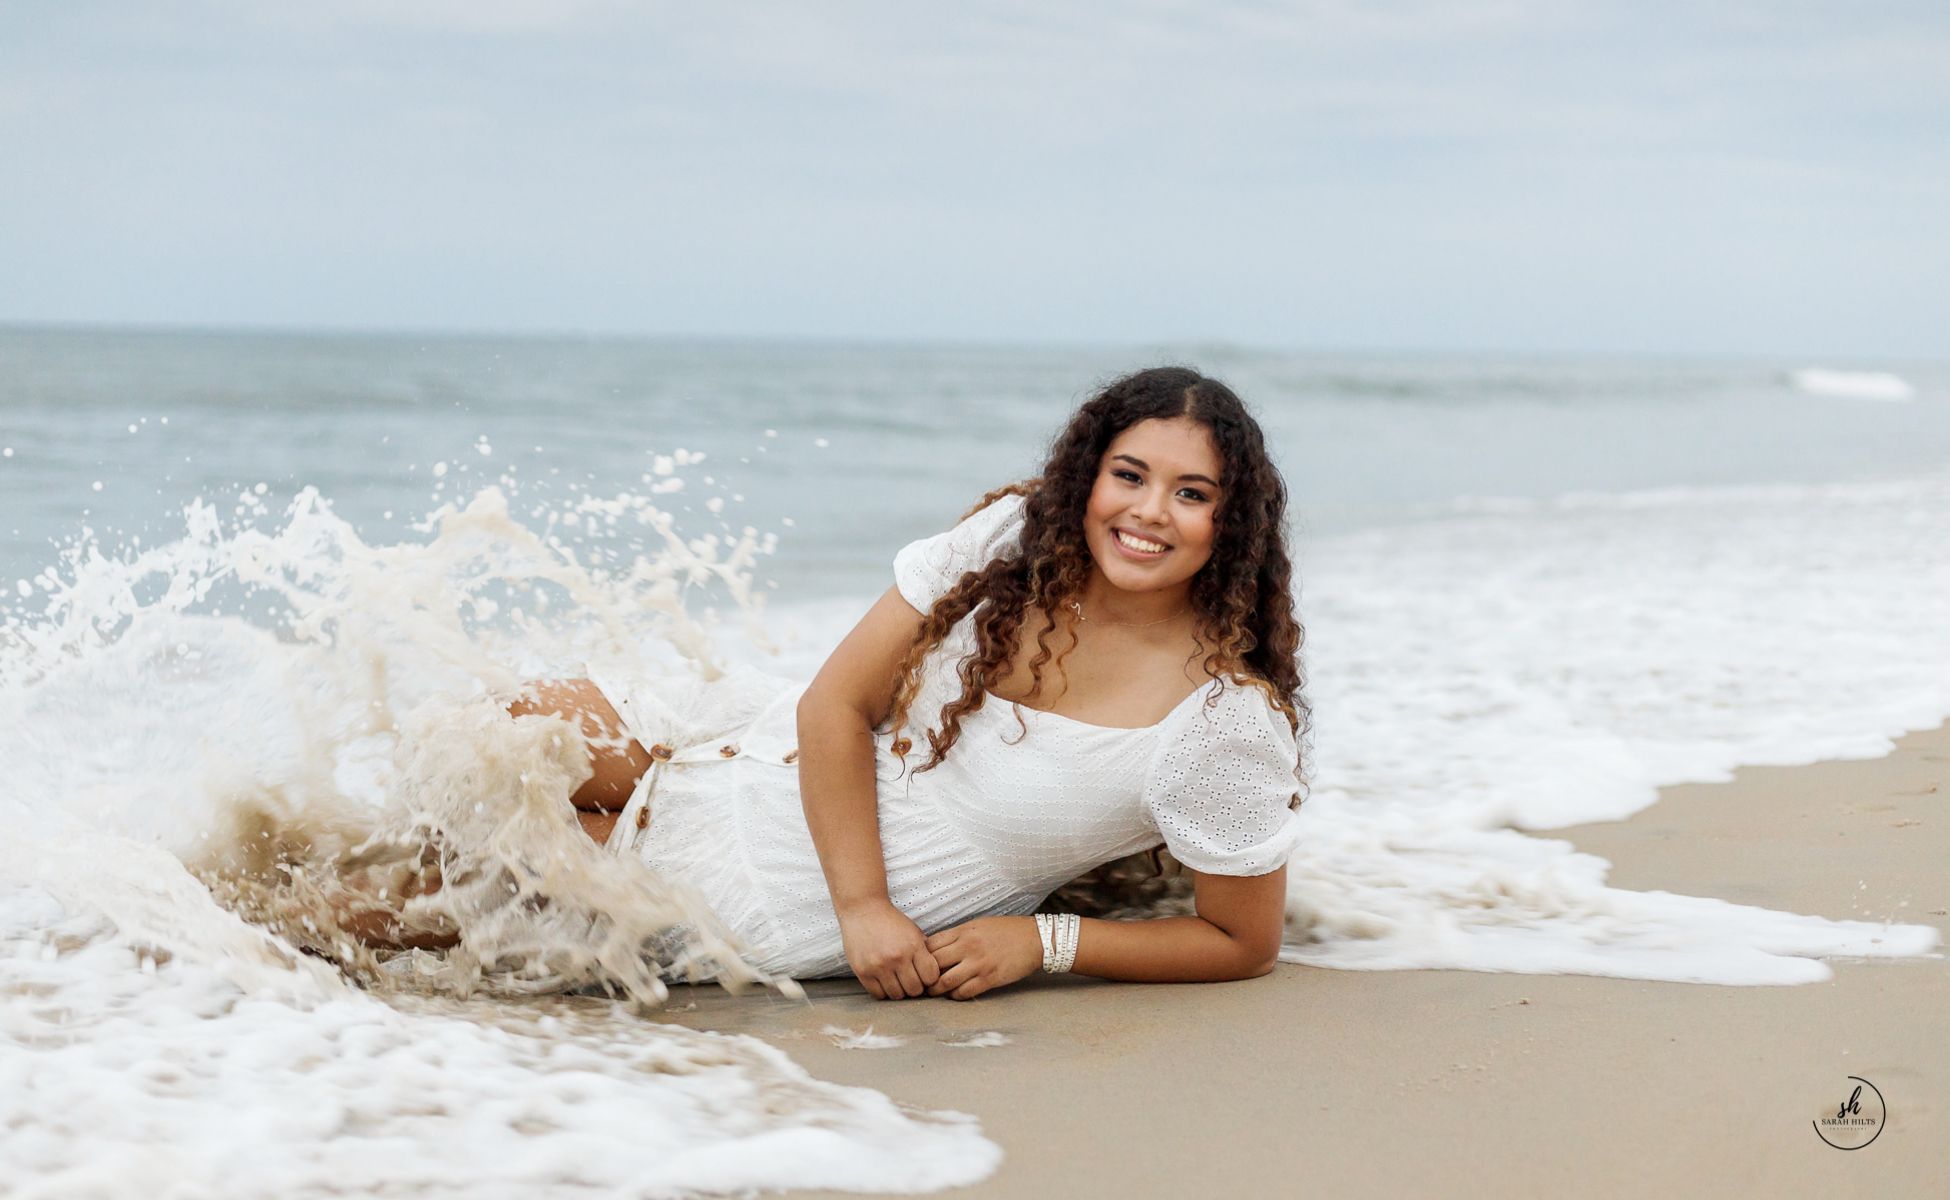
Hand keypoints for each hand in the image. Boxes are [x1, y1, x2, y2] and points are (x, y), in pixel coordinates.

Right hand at [838, 899, 940, 999]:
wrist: (863, 910)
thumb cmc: (891, 922)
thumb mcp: (913, 931)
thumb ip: (925, 951)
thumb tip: (936, 973)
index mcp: (913, 946)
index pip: (931, 977)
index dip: (929, 979)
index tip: (924, 975)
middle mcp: (897, 957)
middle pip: (914, 990)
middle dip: (915, 987)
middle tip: (910, 980)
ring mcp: (879, 966)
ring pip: (897, 995)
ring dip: (899, 990)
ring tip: (896, 980)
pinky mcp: (863, 971)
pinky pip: (878, 994)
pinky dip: (883, 991)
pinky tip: (884, 981)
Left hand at [924, 916, 1042, 999]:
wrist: (1034, 939)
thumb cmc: (1007, 931)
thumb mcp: (979, 925)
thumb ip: (959, 935)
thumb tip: (939, 949)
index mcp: (963, 931)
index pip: (930, 945)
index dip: (921, 956)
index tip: (920, 963)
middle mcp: (967, 946)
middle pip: (933, 964)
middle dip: (924, 976)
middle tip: (922, 982)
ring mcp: (978, 964)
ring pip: (945, 982)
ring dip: (936, 990)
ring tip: (934, 992)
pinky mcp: (989, 979)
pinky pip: (964, 992)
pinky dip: (955, 996)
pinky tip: (955, 995)